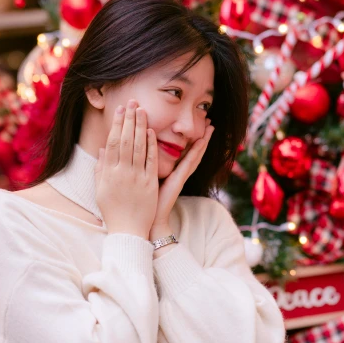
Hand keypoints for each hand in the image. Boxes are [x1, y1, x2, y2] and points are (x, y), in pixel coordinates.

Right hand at [95, 100, 158, 238]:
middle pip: (125, 140)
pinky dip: (150, 145)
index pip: (112, 143)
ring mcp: (136, 177)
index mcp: (108, 173)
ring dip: (140, 127)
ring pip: (138, 146)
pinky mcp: (149, 184)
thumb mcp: (101, 190)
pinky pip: (150, 160)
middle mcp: (121, 172)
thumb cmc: (113, 212)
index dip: (116, 125)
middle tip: (132, 102)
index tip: (120, 111)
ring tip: (142, 110)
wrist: (127, 231)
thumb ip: (101, 169)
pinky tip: (151, 131)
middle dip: (129, 120)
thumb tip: (102, 150)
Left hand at [150, 120, 214, 234]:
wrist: (148, 221)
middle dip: (201, 136)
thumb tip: (133, 152)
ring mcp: (180, 177)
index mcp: (170, 172)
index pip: (182, 151)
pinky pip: (187, 164)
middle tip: (209, 121)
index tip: (194, 125)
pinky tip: (200, 142)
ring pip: (194, 155)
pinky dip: (194, 153)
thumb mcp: (143, 179)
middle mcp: (178, 173)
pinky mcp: (178, 181)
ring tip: (210, 127)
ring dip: (203, 141)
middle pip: (192, 151)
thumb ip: (142, 165)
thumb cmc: (143, 203)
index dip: (189, 138)